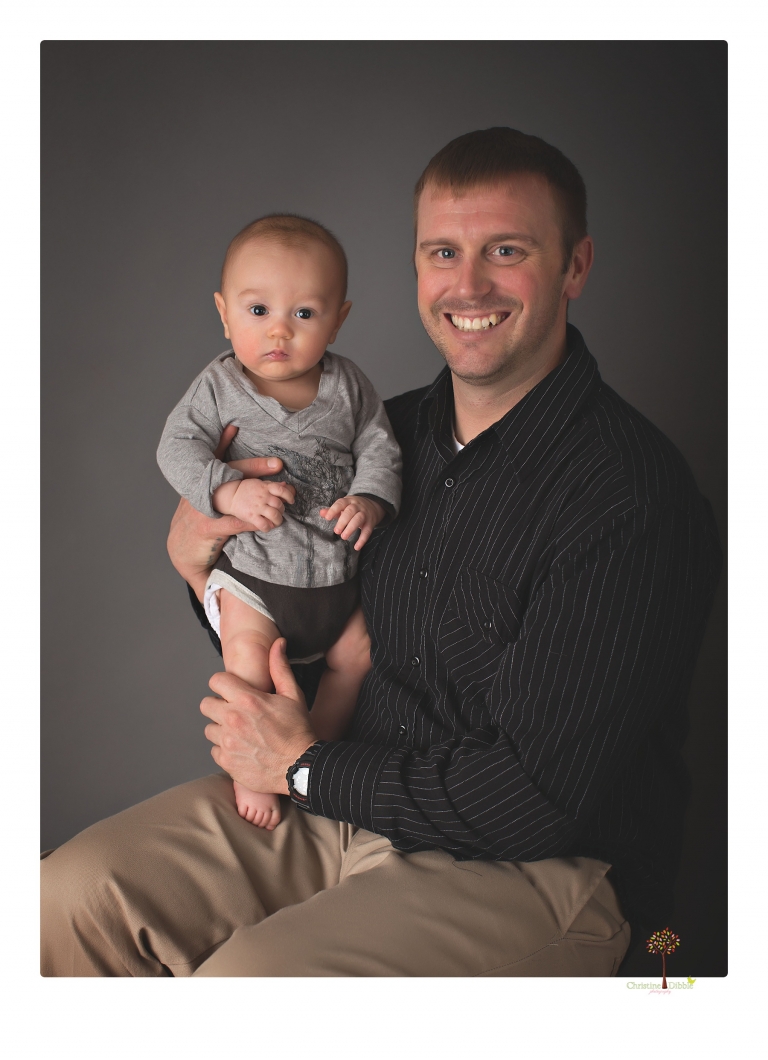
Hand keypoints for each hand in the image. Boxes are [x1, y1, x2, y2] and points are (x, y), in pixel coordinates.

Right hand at [167, 423, 294, 599]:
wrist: (180, 550)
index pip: (214, 457)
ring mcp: (201, 509)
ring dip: (259, 497)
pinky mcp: (207, 528)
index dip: (223, 440)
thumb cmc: (197, 522)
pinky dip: (249, 523)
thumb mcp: (204, 498)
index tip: (234, 426)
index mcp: (199, 482)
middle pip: (230, 474)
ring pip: (234, 498)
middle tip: (277, 463)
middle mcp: (199, 491)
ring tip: (278, 496)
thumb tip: (238, 462)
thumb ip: (221, 484)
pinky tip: (263, 523)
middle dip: (255, 467)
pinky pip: (232, 523)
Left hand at [201, 639, 317, 794]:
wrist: (300, 766)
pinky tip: (242, 748)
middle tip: (235, 712)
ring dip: (221, 729)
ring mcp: (228, 742)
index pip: (216, 681)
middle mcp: (232, 719)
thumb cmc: (298, 730)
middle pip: (206, 705)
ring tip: (240, 732)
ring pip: (209, 729)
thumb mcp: (293, 695)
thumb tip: (278, 643)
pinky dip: (225, 749)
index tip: (232, 691)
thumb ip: (279, 667)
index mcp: (247, 700)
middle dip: (218, 706)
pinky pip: (214, 750)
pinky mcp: (227, 761)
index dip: (224, 684)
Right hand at [213, 477, 293, 528]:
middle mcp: (263, 496)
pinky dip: (268, 527)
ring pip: (274, 515)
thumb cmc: (247, 489)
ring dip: (278, 520)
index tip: (291, 501)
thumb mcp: (260, 483)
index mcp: (265, 487)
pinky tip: (268, 527)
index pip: (282, 490)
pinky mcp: (251, 516)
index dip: (289, 496)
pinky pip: (263, 524)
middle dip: (282, 510)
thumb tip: (285, 485)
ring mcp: (257, 507)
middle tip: (279, 513)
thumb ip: (272, 485)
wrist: (231, 495)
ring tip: (276, 521)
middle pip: (279, 505)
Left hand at [319, 495, 385, 550]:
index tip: (327, 518)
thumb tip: (321, 513)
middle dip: (343, 521)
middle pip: (350, 511)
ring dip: (351, 528)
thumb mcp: (344, 506)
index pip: (341, 503)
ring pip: (359, 519)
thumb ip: (333, 510)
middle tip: (336, 531)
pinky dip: (362, 539)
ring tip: (344, 537)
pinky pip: (367, 531)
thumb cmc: (354, 507)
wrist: (373, 505)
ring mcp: (365, 514)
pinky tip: (356, 547)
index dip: (334, 510)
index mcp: (348, 501)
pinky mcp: (371, 523)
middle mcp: (357, 506)